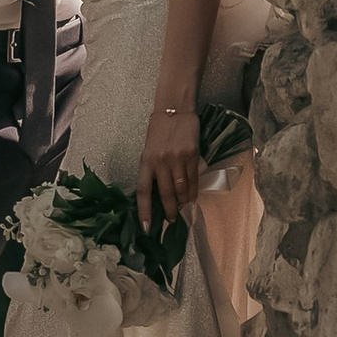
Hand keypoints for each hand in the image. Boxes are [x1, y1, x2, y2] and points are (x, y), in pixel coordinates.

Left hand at [139, 96, 202, 233]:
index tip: (146, 227)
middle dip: (169, 211)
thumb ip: (152, 169)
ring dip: (183, 202)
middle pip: (165, 194)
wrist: (175, 109)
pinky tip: (192, 198)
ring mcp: (177, 159)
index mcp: (145, 160)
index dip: (144, 211)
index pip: (143, 191)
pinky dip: (193, 192)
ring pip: (181, 189)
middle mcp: (160, 161)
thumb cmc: (160, 130)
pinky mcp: (191, 155)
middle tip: (171, 221)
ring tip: (183, 208)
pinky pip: (193, 180)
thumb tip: (158, 194)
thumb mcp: (149, 149)